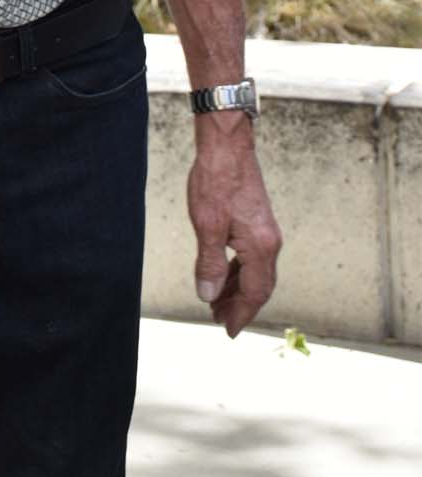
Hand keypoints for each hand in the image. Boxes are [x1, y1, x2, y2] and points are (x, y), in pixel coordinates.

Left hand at [188, 114, 281, 336]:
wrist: (227, 145)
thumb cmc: (216, 181)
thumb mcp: (207, 225)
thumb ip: (209, 264)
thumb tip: (208, 296)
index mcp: (260, 247)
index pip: (254, 293)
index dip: (241, 314)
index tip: (228, 332)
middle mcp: (270, 242)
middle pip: (258, 286)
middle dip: (239, 306)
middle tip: (218, 320)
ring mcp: (266, 232)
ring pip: (255, 272)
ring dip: (237, 289)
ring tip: (216, 302)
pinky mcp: (258, 222)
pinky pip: (251, 257)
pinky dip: (237, 271)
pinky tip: (222, 273)